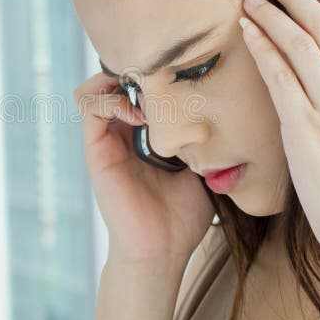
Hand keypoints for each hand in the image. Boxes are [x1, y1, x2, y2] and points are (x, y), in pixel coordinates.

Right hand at [73, 73, 216, 263]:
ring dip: (117, 82)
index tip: (177, 74)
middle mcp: (119, 133)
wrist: (162, 250)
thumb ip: (202, 139)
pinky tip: (140, 117)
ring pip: (93, 88)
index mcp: (141, 134)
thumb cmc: (182, 215)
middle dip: (134, 70)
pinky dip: (112, 102)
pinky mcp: (95, 151)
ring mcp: (105, 141)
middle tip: (160, 75)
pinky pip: (90, 108)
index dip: (151, 73)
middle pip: (111, 80)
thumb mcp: (200, 166)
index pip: (134, 87)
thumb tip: (229, 110)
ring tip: (145, 95)